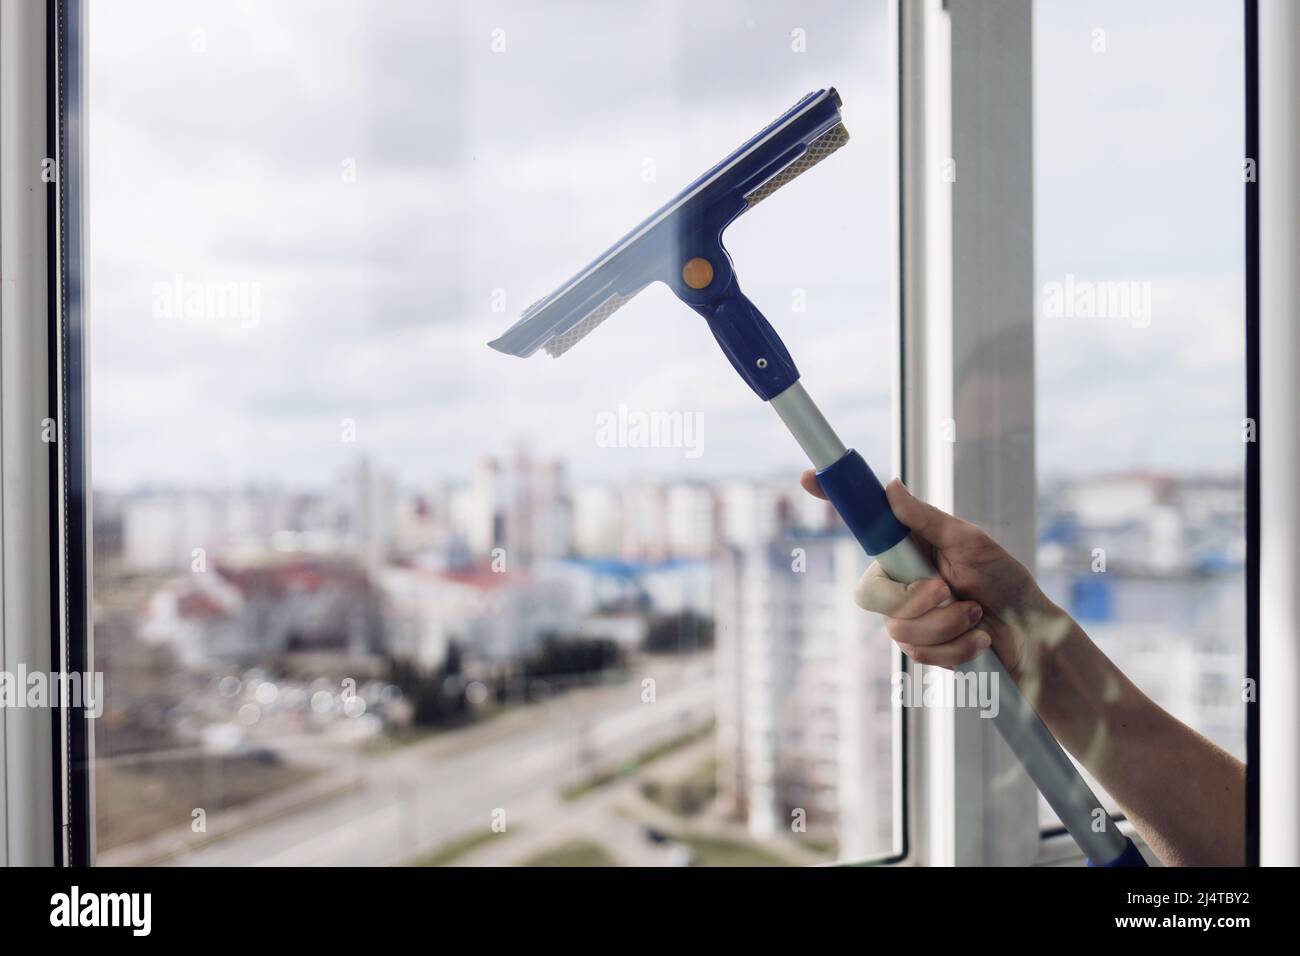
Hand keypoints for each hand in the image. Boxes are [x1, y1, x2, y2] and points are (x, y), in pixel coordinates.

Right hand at [800, 472, 1066, 680]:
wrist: (1028, 632)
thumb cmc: (1003, 579)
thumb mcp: (968, 542)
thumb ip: (925, 520)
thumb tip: (890, 486)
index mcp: (906, 548)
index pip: (861, 523)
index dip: (830, 499)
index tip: (807, 477)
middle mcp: (900, 581)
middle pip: (871, 595)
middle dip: (918, 601)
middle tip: (952, 592)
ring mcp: (907, 617)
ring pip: (899, 630)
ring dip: (947, 625)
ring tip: (976, 616)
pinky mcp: (921, 648)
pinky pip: (920, 654)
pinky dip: (956, 647)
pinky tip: (977, 639)